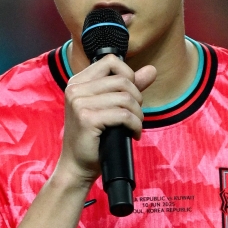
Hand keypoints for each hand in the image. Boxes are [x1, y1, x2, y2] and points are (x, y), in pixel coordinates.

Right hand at [57, 55, 156, 184]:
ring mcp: (79, 103)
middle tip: (134, 116)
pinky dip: (135, 125)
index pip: (111, 61)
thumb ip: (129, 87)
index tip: (130, 96)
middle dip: (137, 99)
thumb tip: (151, 70)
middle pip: (122, 80)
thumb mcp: (110, 107)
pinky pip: (124, 115)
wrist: (77, 166)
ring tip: (134, 126)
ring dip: (138, 114)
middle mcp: (75, 89)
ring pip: (126, 98)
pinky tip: (133, 134)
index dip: (128, 75)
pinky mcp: (87, 118)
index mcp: (78, 82)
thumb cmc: (94, 137)